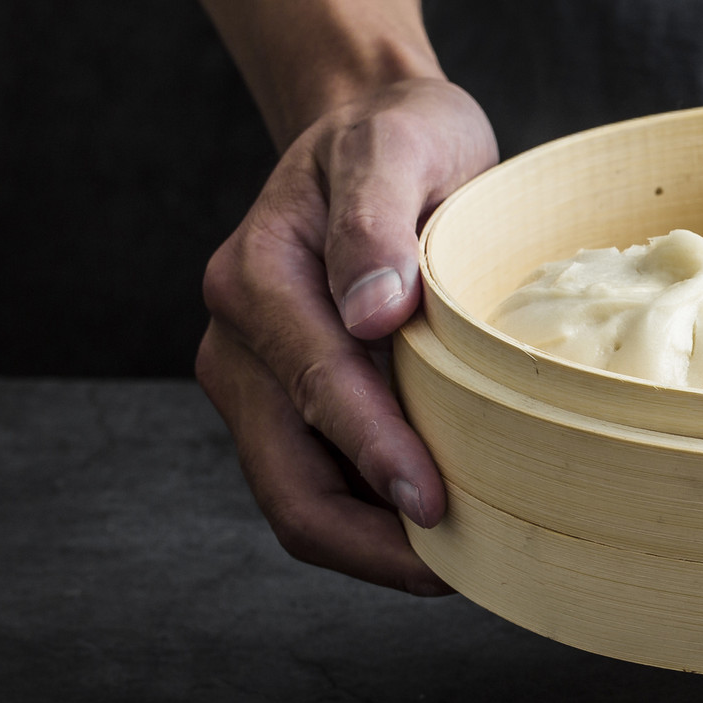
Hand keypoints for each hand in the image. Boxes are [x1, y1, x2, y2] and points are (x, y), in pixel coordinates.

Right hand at [197, 78, 497, 592]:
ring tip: (462, 570)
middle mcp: (240, 341)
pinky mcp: (290, 403)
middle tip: (459, 574)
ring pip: (301, 500)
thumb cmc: (399, 137)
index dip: (377, 458)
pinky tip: (443, 535)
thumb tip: (371, 311)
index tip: (436, 507)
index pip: (314, 391)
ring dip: (375, 547)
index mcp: (257, 279)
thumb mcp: (399, 147)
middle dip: (370, 542)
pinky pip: (323, 484)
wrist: (376, 128)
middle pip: (288, 482)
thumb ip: (377, 221)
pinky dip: (377, 522)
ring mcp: (258, 380)